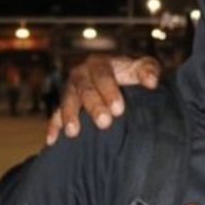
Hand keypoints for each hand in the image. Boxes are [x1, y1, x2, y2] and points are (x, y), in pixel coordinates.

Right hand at [45, 55, 161, 144]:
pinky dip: (53, 127)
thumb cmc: (134, 76)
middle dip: (93, 106)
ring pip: (67, 101)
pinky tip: (53, 141)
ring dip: (70, 116)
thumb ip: (148, 70)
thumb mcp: (143, 68)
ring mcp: (71, 90)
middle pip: (84, 89)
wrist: (121, 84)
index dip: (109, 90)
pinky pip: (54, 115)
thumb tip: (151, 82)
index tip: (119, 109)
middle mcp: (82, 74)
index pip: (103, 75)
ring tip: (73, 133)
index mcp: (100, 64)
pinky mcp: (64, 106)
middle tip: (104, 123)